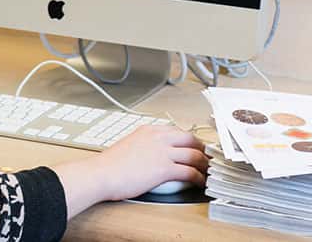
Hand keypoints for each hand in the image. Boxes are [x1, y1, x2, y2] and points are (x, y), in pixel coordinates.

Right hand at [57, 124, 206, 216]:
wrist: (103, 173)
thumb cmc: (111, 164)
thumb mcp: (130, 145)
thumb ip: (144, 145)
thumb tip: (151, 155)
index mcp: (149, 129)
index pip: (177, 131)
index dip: (190, 140)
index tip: (195, 147)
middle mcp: (158, 137)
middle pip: (190, 139)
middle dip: (202, 148)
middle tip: (208, 157)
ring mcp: (162, 152)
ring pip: (194, 154)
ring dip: (204, 164)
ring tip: (208, 171)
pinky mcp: (164, 169)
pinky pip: (189, 172)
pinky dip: (199, 177)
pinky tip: (200, 183)